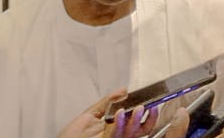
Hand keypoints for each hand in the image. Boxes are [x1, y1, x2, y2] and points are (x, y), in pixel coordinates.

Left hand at [56, 89, 174, 137]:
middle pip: (140, 132)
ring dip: (134, 119)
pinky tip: (119, 114)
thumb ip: (107, 103)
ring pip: (129, 133)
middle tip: (148, 106)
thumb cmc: (68, 137)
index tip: (155, 105)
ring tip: (137, 107)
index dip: (150, 117)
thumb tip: (124, 90)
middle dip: (147, 119)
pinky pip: (113, 135)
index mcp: (115, 131)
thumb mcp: (89, 116)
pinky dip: (118, 124)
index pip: (140, 127)